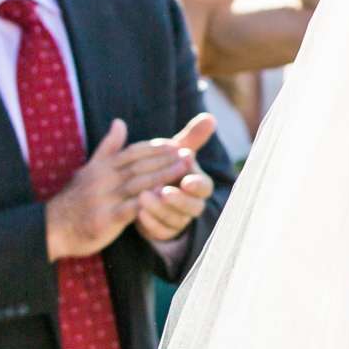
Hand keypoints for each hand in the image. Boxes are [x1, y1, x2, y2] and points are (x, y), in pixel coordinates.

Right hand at [47, 116, 209, 260]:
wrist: (51, 228)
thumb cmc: (75, 198)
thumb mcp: (89, 169)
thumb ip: (108, 148)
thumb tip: (119, 122)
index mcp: (102, 166)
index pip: (133, 152)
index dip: (156, 147)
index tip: (177, 144)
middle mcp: (103, 179)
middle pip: (140, 165)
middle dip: (166, 158)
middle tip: (190, 153)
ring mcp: (104, 198)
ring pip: (140, 183)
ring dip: (165, 174)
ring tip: (186, 168)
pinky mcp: (106, 218)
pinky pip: (131, 208)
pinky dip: (149, 201)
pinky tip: (167, 197)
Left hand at [132, 112, 217, 241]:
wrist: (151, 195)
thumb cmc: (168, 171)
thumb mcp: (177, 154)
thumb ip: (192, 138)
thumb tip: (210, 117)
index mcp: (198, 185)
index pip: (204, 187)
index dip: (197, 184)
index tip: (186, 179)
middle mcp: (193, 204)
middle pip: (193, 207)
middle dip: (179, 199)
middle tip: (164, 190)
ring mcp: (179, 220)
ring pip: (175, 220)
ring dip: (160, 209)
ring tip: (143, 198)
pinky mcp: (165, 231)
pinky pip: (161, 231)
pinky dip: (150, 223)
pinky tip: (139, 213)